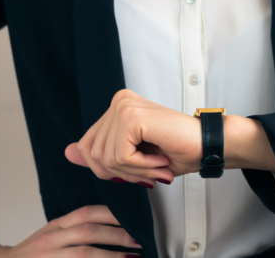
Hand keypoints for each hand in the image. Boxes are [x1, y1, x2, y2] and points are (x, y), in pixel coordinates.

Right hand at [0, 205, 141, 257]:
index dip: (110, 214)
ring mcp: (49, 256)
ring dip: (111, 256)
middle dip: (117, 236)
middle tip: (138, 241)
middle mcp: (51, 239)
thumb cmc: (35, 253)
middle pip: (88, 233)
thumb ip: (76, 228)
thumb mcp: (53, 234)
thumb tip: (113, 226)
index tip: (131, 218)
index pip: (85, 213)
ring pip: (84, 254)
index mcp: (56, 225)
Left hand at [65, 89, 203, 187]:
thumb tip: (67, 153)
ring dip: (134, 172)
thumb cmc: (178, 150)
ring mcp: (123, 106)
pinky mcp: (132, 116)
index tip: (138, 169)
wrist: (207, 146)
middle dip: (120, 173)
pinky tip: (159, 159)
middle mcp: (118, 101)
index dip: (109, 169)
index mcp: (117, 107)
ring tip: (157, 165)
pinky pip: (120, 156)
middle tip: (149, 170)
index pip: (87, 146)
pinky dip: (140, 167)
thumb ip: (100, 154)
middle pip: (92, 153)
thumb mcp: (132, 158)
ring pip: (106, 158)